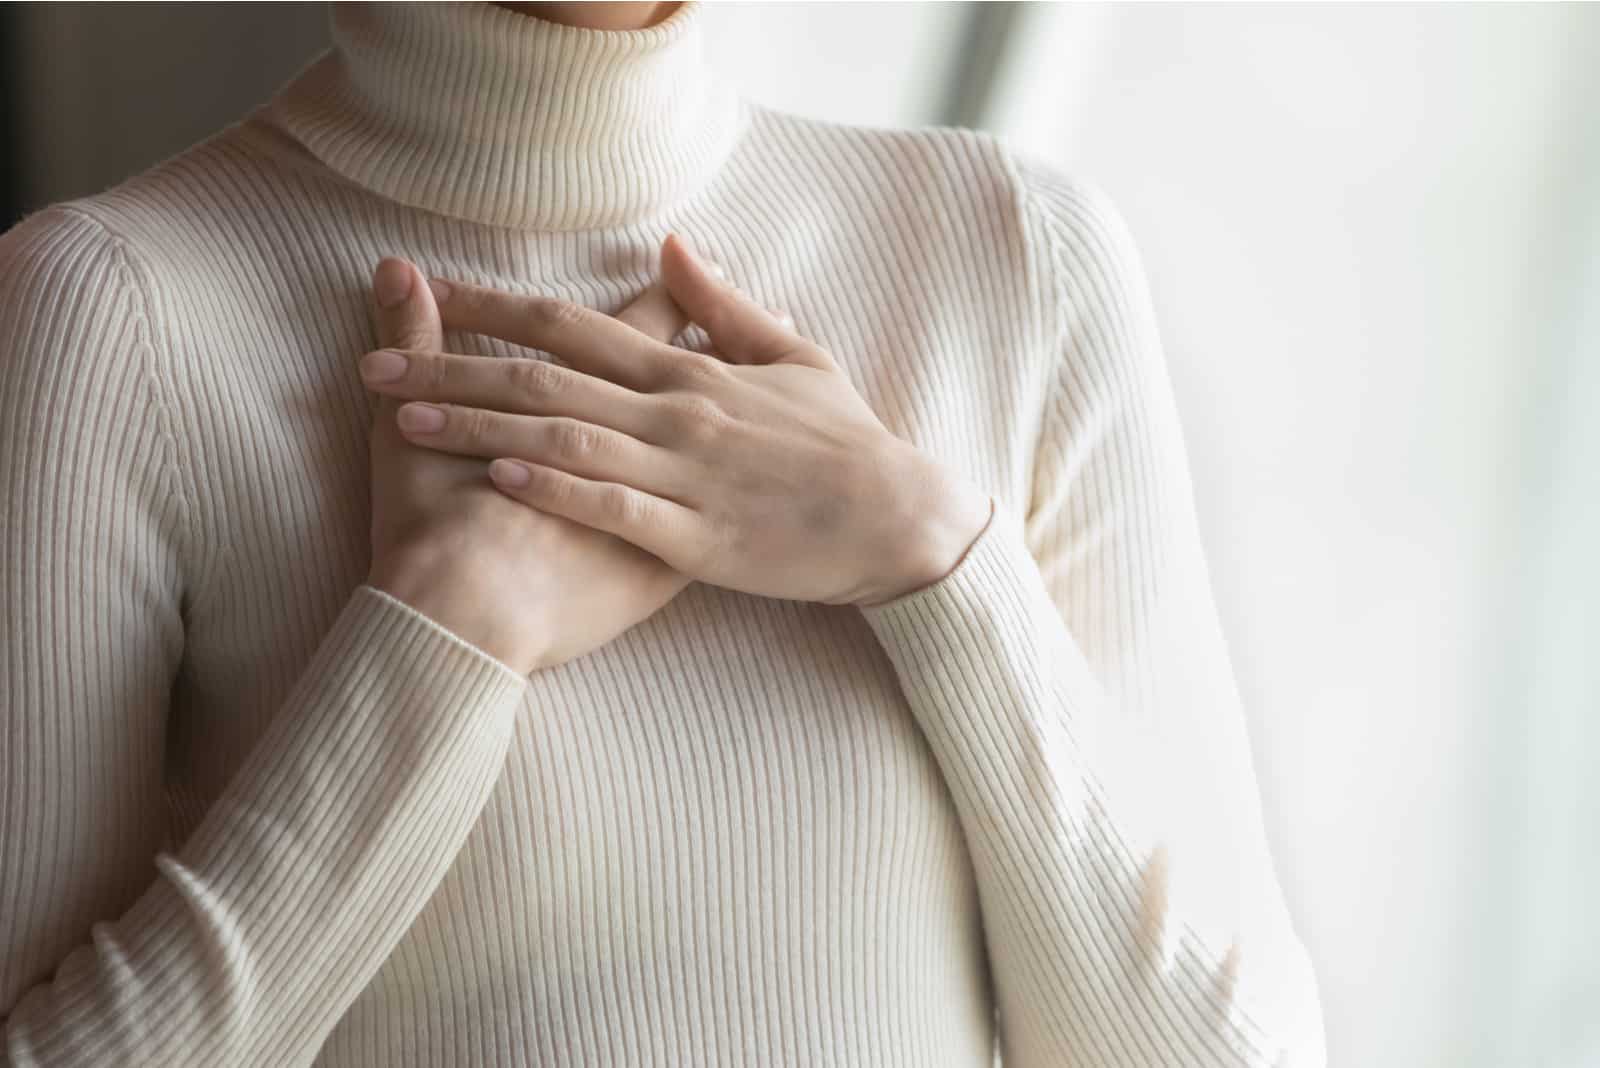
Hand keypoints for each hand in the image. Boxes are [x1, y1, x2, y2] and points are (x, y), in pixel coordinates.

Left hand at [359, 234, 993, 606]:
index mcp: (690, 372)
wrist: (898, 517)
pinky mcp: (697, 537)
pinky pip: (616, 508)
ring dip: (480, 425)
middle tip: (374, 359)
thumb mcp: (793, 358)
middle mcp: (675, 413)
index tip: (431, 291)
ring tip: (402, 415)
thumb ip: (724, 307)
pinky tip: (501, 477)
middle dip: (453, 365)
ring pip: (565, 438)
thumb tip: (674, 246)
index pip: (574, 326)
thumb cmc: (845, 443)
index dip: (495, 307)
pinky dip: (557, 489)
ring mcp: (685, 474)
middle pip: (546, 377)